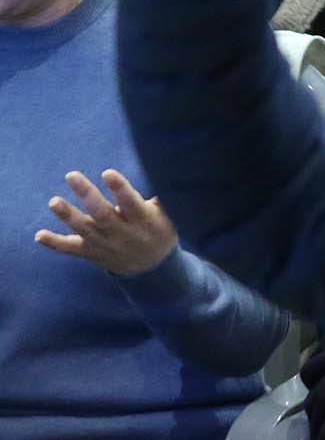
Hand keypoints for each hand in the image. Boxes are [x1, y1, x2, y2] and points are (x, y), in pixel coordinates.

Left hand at [34, 170, 178, 275]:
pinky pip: (71, 249)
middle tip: (71, 175)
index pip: (131, 204)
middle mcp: (122, 234)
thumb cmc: (161, 231)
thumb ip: (164, 198)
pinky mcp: (91, 253)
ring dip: (67, 216)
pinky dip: (55, 243)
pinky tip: (39, 235)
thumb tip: (164, 170)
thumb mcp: (171, 216)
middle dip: (87, 195)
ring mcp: (104, 245)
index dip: (120, 189)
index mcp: (143, 221)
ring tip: (53, 202)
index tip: (107, 173)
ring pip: (84, 229)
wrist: (152, 268)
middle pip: (102, 214)